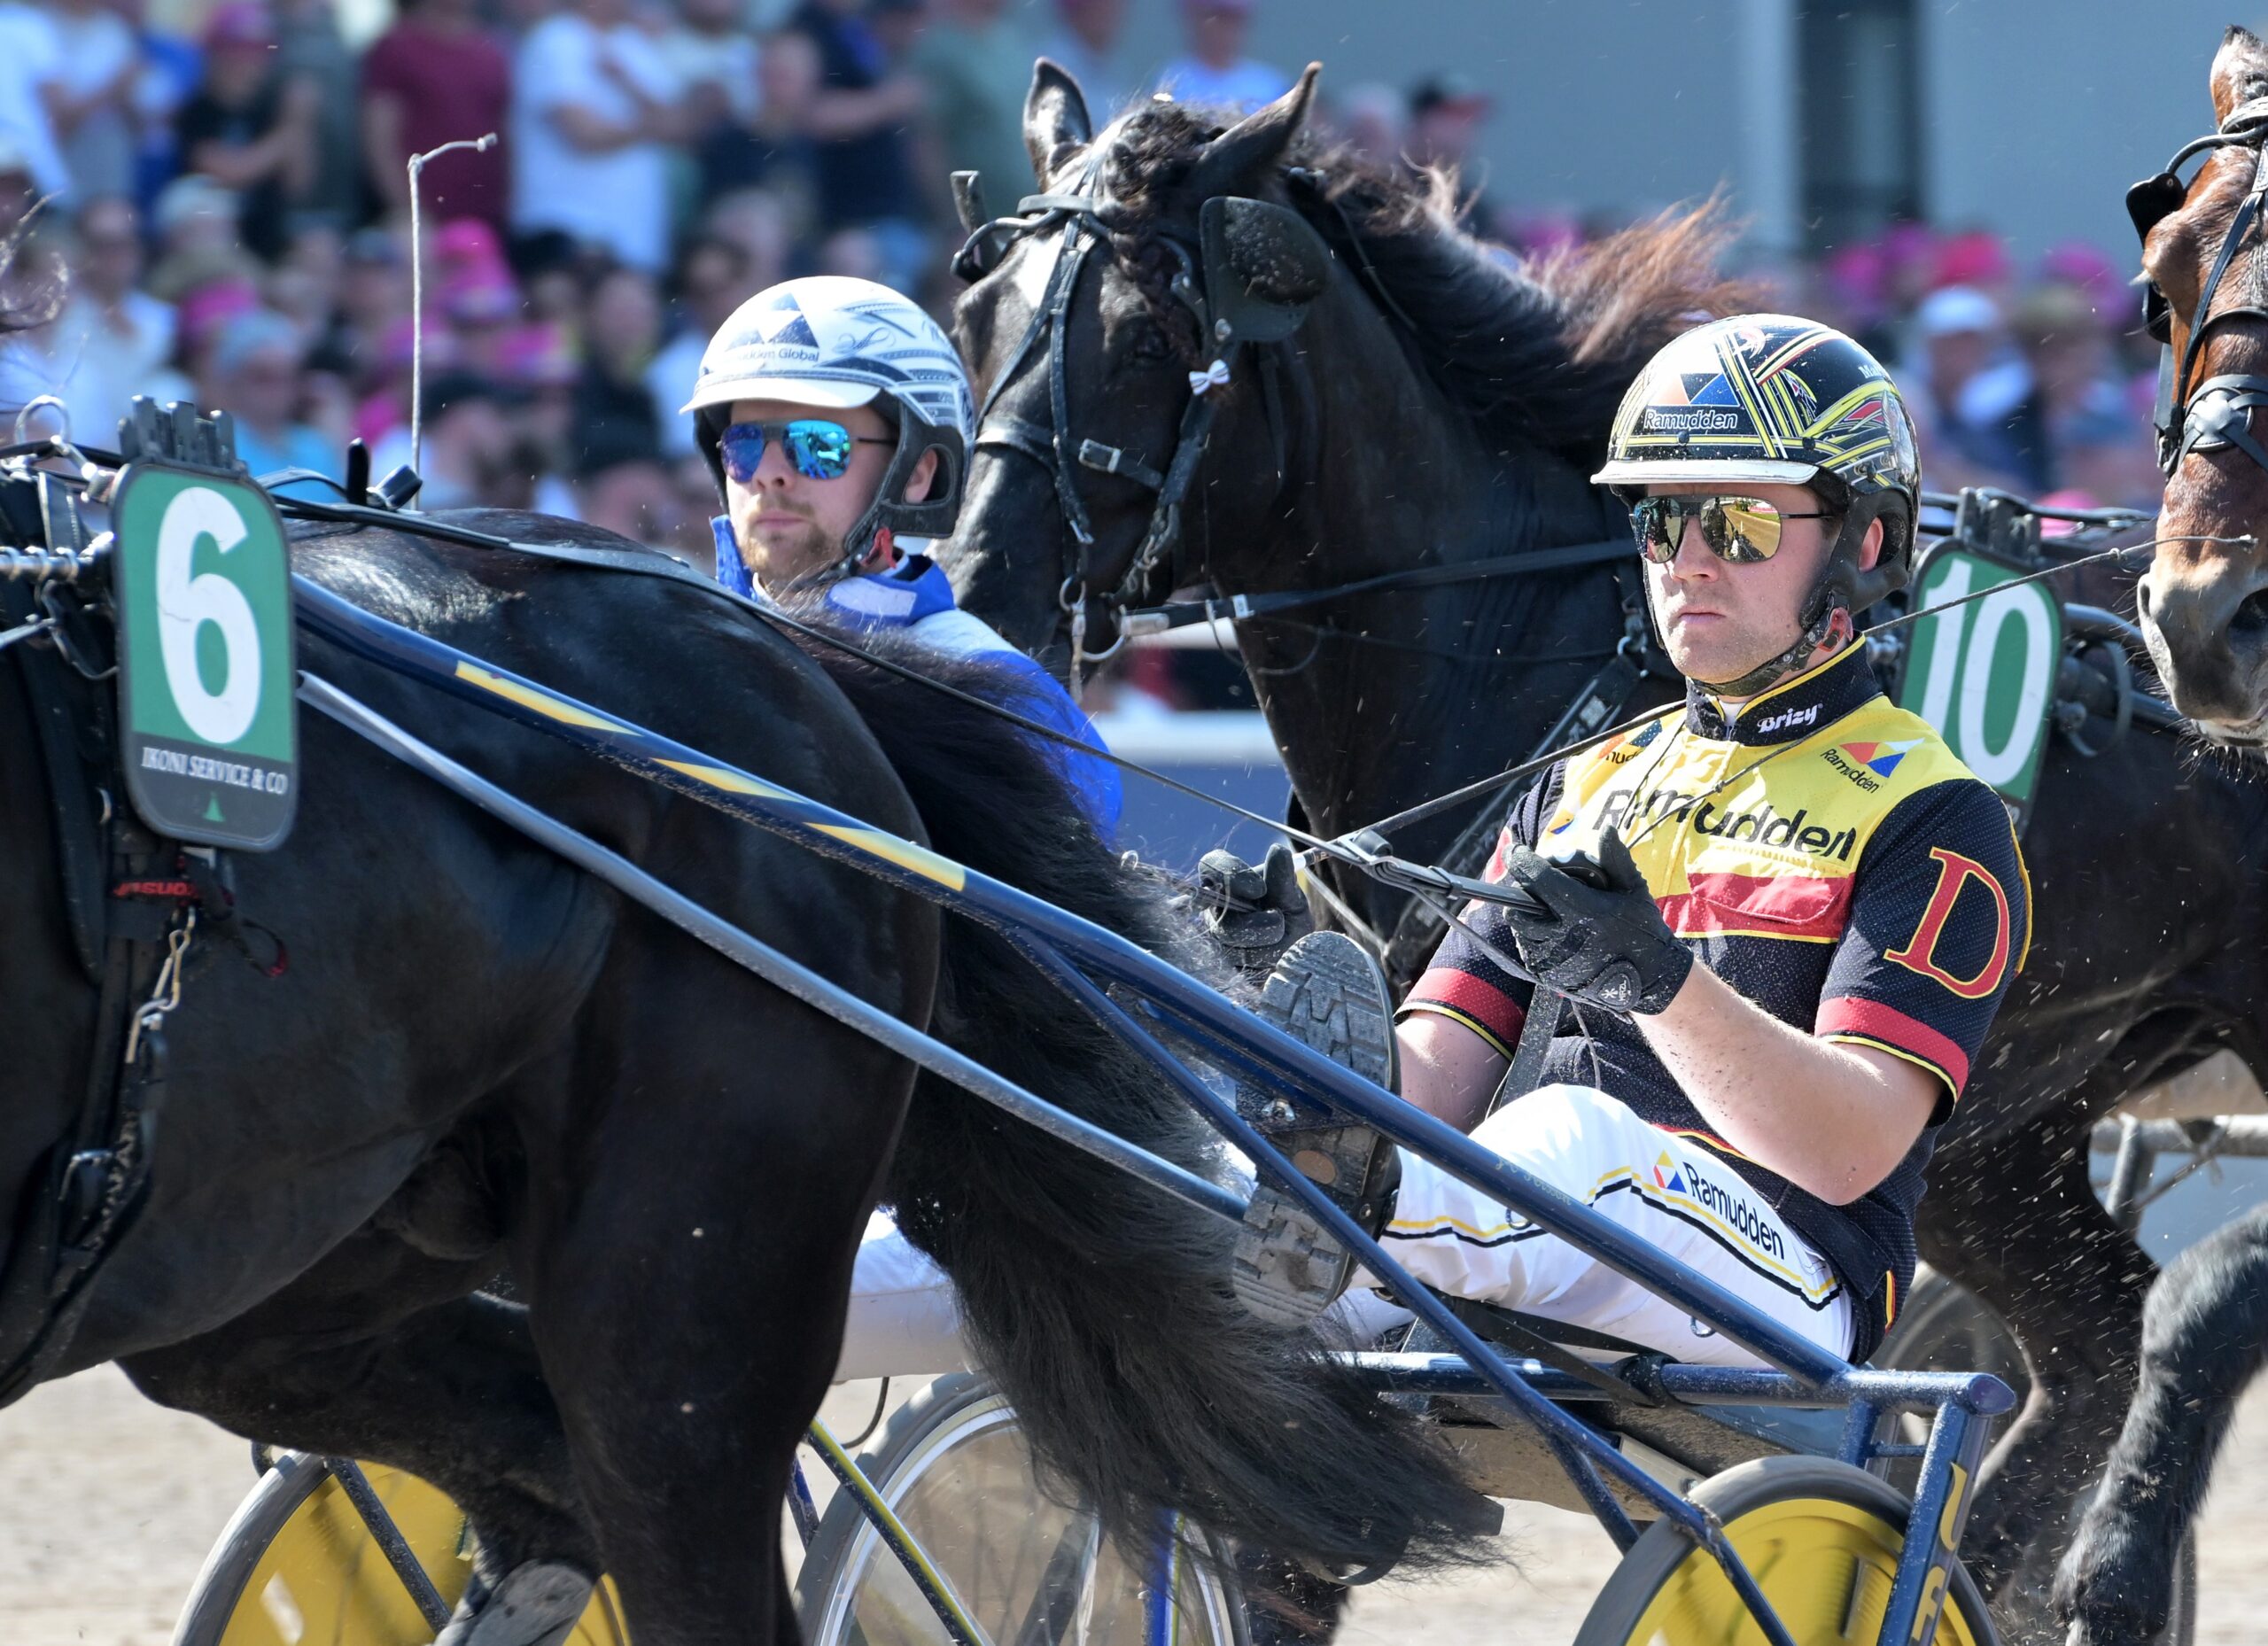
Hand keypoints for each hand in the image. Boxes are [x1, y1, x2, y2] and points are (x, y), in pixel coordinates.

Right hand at [1195, 843, 1314, 973]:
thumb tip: (1279, 851)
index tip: (1260, 889)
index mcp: (1227, 882)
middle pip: (1221, 915)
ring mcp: (1213, 938)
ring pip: (1230, 945)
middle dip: (1256, 924)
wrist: (1294, 957)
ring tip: (1281, 943)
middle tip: (1279, 923)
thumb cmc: (1290, 920)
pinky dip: (1261, 964)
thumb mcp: (1292, 898)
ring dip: (1264, 947)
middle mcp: (1214, 909)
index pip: (1212, 865)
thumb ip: (1283, 879)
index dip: (1232, 874)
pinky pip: (1235, 967)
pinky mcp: (1219, 965)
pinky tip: (1271, 961)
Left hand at [1496, 826, 1691, 1014]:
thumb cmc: (1642, 929)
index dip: (1521, 862)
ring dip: (1526, 912)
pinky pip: (1526, 949)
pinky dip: (1531, 935)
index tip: (1514, 850)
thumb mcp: (1634, 890)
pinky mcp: (1548, 977)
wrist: (1649, 979)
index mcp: (1586, 911)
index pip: (1539, 880)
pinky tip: (1552, 929)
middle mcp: (1566, 937)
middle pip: (1518, 906)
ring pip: (1519, 928)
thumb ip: (1616, 858)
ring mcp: (1554, 960)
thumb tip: (1605, 828)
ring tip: (1547, 907)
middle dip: (1521, 889)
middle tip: (1534, 883)